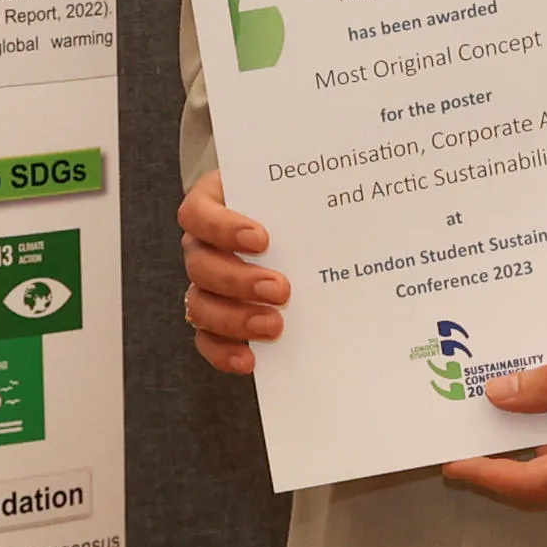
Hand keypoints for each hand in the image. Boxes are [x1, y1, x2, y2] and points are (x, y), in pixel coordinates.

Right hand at [176, 169, 287, 375]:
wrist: (289, 220)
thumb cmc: (288, 200)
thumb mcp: (290, 188)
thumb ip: (306, 190)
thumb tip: (349, 196)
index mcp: (212, 205)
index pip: (197, 214)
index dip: (222, 228)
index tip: (262, 239)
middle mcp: (202, 246)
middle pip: (200, 266)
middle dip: (240, 281)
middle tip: (280, 289)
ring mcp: (204, 284)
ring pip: (199, 305)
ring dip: (234, 319)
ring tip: (273, 325)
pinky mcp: (214, 317)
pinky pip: (206, 338)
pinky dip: (224, 351)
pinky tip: (250, 357)